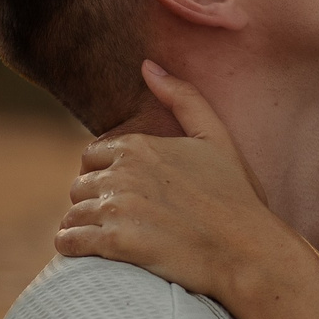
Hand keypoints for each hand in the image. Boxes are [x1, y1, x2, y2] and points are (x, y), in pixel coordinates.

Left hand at [57, 62, 300, 305]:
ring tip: (105, 240)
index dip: (103, 176)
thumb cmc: (237, 198)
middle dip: (92, 203)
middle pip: (79, 186)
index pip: (92, 157)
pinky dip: (72, 247)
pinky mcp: (115, 242)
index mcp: (139, 146)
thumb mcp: (217, 139)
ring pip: (73, 215)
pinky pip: (70, 241)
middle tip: (117, 221)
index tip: (122, 195)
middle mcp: (122, 172)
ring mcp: (118, 207)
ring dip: (82, 228)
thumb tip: (147, 65)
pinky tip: (89, 253)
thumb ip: (184, 98)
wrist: (248, 250)